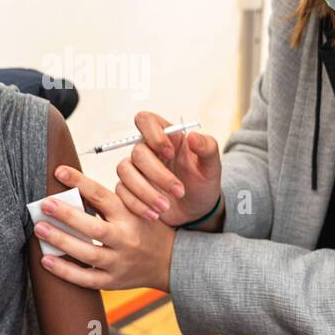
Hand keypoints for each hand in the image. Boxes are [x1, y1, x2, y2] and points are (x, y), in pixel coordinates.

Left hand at [34, 165, 175, 292]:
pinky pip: (87, 279)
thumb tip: (72, 187)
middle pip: (94, 227)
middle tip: (45, 204)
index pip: (102, 196)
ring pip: (88, 253)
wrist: (170, 262)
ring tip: (39, 228)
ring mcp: (119, 262)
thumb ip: (108, 201)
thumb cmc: (145, 229)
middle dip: (67, 215)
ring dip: (61, 241)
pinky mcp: (113, 281)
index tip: (59, 171)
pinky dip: (65, 271)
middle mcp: (125, 239)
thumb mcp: (135, 209)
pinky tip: (46, 261)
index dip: (80, 182)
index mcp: (129, 215)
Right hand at [115, 112, 220, 226]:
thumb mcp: (212, 166)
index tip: (170, 153)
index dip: (153, 133)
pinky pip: (121, 191)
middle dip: (158, 174)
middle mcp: (148, 151)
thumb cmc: (203, 183)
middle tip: (179, 191)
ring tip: (166, 207)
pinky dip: (137, 204)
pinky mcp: (129, 188)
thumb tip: (192, 136)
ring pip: (125, 171)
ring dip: (145, 191)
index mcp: (166, 138)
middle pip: (138, 152)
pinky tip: (155, 214)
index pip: (146, 120)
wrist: (197, 210)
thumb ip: (207, 147)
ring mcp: (136, 169)